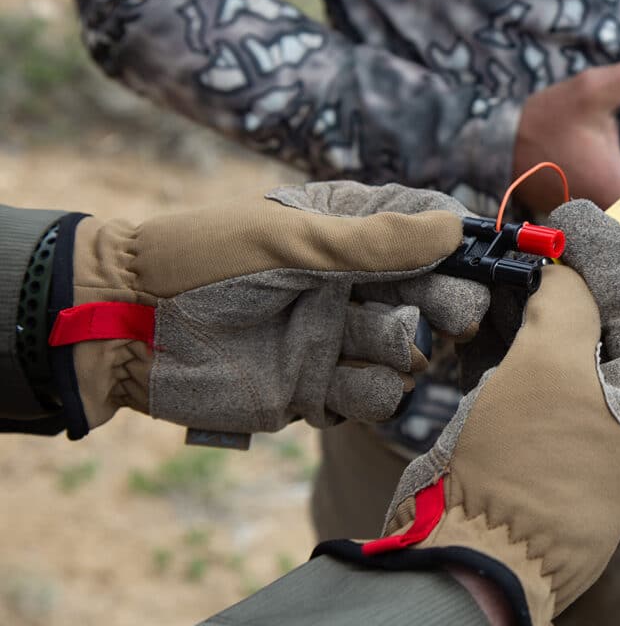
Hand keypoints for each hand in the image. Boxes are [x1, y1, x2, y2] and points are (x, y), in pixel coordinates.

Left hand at [48, 182, 489, 434]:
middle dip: (446, 309)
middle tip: (442, 316)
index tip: (483, 264)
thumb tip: (458, 226)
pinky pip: (377, 398)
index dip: (462, 249)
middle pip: (438, 299)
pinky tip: (327, 383)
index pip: (428, 232)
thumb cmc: (206, 263)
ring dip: (393, 352)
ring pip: (413, 355)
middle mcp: (354, 285)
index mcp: (347, 232)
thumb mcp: (291, 240)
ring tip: (347, 341)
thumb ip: (377, 241)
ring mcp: (340, 339)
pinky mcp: (322, 391)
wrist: (131, 329)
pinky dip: (363, 394)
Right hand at [326, 200, 619, 625]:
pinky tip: (487, 302)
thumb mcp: (554, 366)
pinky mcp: (527, 433)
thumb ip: (570, 303)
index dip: (610, 258)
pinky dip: (508, 333)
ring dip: (534, 300)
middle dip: (570, 276)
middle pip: (603, 325)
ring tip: (509, 258)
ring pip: (559, 344)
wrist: (468, 551)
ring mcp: (572, 427)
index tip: (573, 217)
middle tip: (536, 232)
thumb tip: (564, 270)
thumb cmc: (526, 464)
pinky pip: (524, 368)